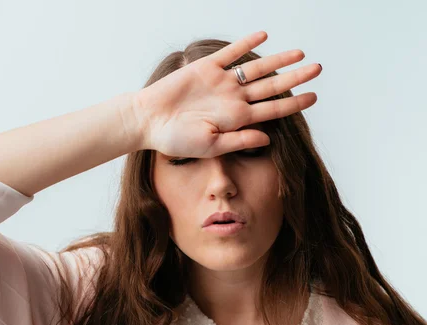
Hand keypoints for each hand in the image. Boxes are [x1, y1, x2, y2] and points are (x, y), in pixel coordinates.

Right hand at [132, 31, 320, 157]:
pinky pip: (230, 53)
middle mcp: (232, 99)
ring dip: (277, 60)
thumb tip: (268, 139)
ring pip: (255, 68)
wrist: (148, 121)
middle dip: (295, 78)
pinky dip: (246, 44)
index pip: (272, 110)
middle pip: (270, 86)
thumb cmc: (175, 139)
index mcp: (236, 118)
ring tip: (299, 53)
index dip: (294, 103)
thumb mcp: (210, 146)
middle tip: (317, 69)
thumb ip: (239, 140)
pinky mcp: (206, 68)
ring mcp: (220, 82)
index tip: (314, 97)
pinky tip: (263, 36)